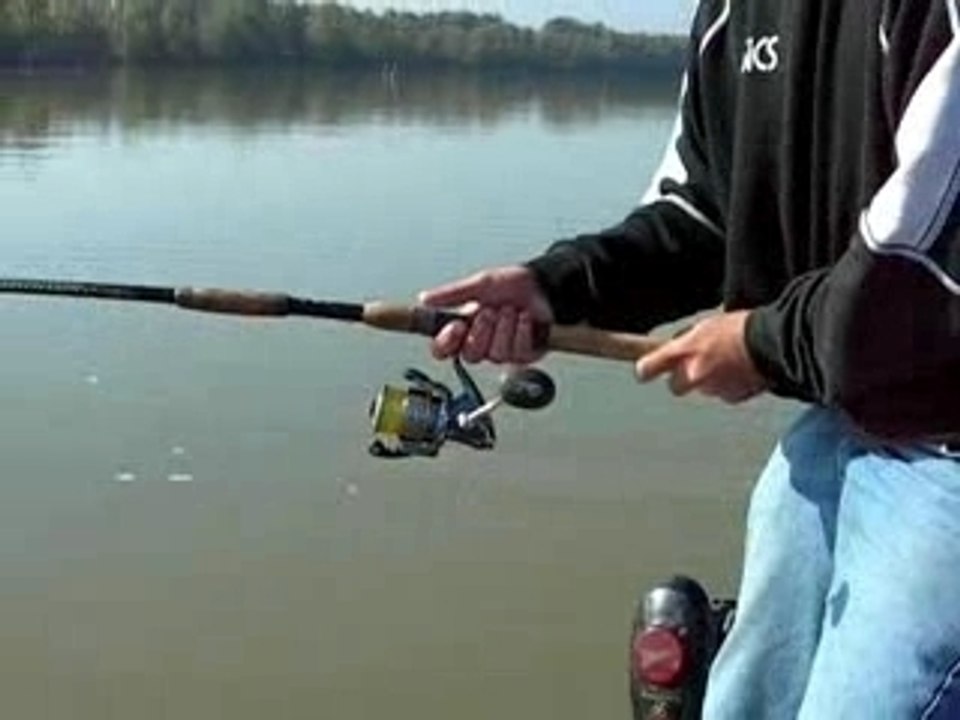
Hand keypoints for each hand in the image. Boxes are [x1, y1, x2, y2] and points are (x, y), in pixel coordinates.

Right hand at [419, 265, 552, 364]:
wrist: (544, 284)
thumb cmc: (513, 284)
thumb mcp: (479, 284)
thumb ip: (451, 294)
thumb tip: (424, 299)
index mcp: (464, 327)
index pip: (443, 348)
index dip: (446, 343)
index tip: (454, 327)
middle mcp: (481, 342)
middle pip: (469, 355)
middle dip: (481, 331)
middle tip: (489, 311)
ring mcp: (502, 350)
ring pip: (495, 354)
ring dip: (504, 328)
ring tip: (511, 310)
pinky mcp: (524, 355)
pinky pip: (517, 353)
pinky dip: (522, 331)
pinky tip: (525, 319)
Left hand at [636, 311, 766, 403]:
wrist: (773, 342)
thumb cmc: (742, 328)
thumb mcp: (707, 326)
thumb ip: (688, 342)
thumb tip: (677, 349)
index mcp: (685, 351)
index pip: (649, 368)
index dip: (646, 370)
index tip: (644, 372)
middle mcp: (694, 373)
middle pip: (675, 386)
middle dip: (683, 379)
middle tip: (697, 367)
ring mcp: (713, 388)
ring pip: (703, 389)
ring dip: (711, 381)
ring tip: (730, 362)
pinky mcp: (732, 397)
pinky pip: (725, 393)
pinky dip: (731, 386)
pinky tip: (743, 371)